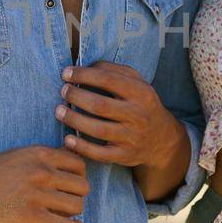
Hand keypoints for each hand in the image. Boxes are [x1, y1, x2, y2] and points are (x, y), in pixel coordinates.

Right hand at [0, 145, 88, 222]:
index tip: (69, 185)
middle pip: (83, 186)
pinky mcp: (31, 217)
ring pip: (77, 206)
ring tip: (62, 214)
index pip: (79, 165)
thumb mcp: (21, 154)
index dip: (78, 177)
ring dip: (73, 212)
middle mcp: (42, 172)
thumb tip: (71, 154)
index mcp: (41, 155)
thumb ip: (46, 156)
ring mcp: (37, 195)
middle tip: (66, 201)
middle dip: (77, 195)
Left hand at [55, 61, 180, 166]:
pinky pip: (100, 153)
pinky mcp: (125, 156)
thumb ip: (114, 70)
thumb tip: (85, 66)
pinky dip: (81, 147)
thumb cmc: (141, 104)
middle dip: (76, 96)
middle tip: (63, 92)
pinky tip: (68, 139)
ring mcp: (132, 137)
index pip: (107, 79)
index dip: (83, 75)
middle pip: (100, 105)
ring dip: (74, 120)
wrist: (162, 138)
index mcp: (141, 92)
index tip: (65, 73)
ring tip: (59, 111)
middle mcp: (138, 115)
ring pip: (98, 129)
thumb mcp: (137, 82)